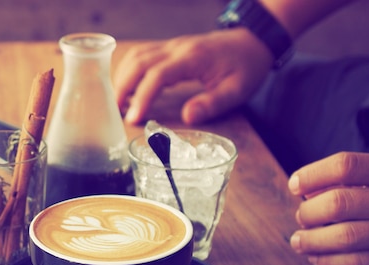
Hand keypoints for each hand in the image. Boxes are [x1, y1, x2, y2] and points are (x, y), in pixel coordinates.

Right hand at [113, 29, 272, 125]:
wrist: (252, 41)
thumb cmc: (246, 67)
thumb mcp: (237, 90)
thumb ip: (212, 103)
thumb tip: (187, 117)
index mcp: (192, 58)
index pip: (158, 75)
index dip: (142, 97)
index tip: (133, 119)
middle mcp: (177, 48)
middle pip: (138, 62)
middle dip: (122, 87)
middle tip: (115, 113)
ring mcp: (172, 46)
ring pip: (137, 56)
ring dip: (122, 78)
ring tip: (117, 103)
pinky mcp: (170, 49)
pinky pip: (142, 55)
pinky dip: (129, 71)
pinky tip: (128, 89)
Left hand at [288, 152, 368, 264]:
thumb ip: (350, 180)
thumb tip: (305, 191)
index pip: (345, 165)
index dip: (312, 174)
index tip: (294, 185)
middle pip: (338, 203)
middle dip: (308, 212)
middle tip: (301, 217)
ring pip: (344, 236)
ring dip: (312, 240)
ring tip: (300, 240)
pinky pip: (356, 263)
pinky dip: (328, 261)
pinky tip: (317, 258)